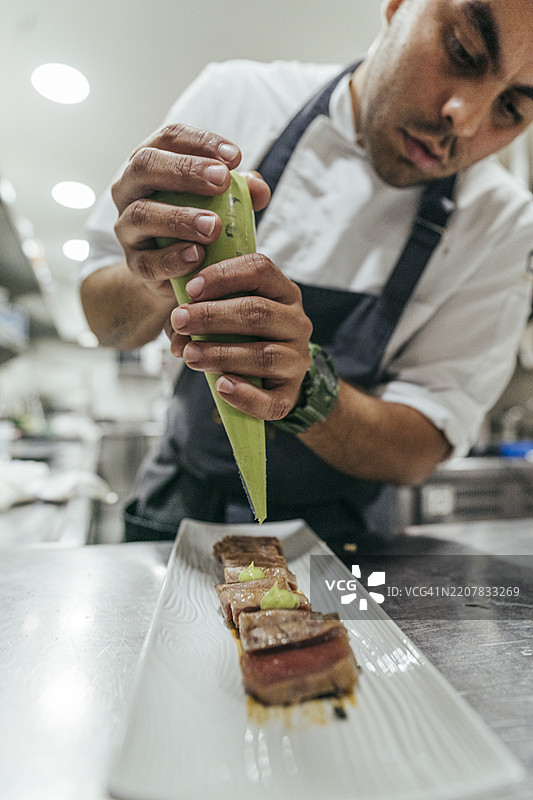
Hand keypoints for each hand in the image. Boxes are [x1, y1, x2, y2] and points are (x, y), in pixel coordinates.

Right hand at [111, 123, 269, 295]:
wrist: (179, 271)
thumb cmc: (198, 223)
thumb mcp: (221, 202)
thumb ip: (240, 191)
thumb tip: (258, 188)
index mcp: (151, 162)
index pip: (169, 138)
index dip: (201, 142)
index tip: (235, 157)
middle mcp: (129, 189)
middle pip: (145, 166)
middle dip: (185, 170)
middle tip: (222, 181)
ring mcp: (126, 227)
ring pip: (141, 214)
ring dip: (180, 218)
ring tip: (213, 227)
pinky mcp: (134, 264)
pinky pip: (147, 261)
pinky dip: (172, 259)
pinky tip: (197, 256)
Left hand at [169, 254, 312, 420]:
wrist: (261, 374)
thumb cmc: (236, 334)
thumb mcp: (218, 314)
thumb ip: (195, 316)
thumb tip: (178, 337)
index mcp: (282, 291)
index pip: (260, 270)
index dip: (224, 276)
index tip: (190, 289)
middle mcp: (297, 322)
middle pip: (259, 312)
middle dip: (213, 316)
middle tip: (180, 320)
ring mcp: (297, 359)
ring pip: (265, 355)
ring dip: (222, 354)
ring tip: (190, 355)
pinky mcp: (291, 393)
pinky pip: (273, 401)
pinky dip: (246, 395)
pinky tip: (221, 387)